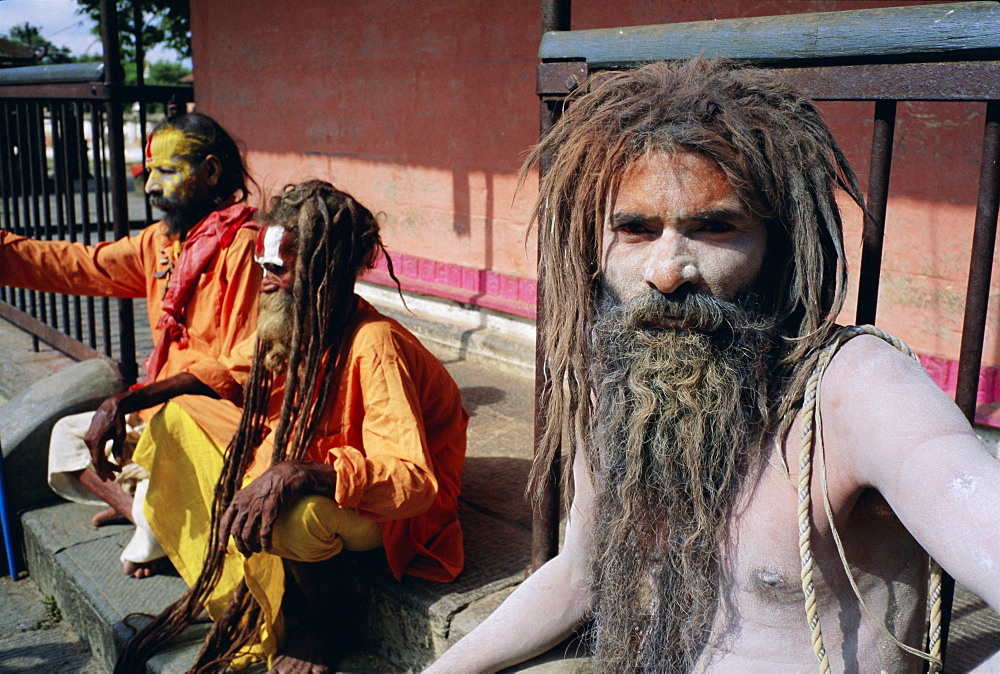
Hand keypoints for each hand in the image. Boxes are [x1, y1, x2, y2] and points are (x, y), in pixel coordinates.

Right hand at [83, 393, 128, 480]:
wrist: (110, 407)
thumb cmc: (117, 420)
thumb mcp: (121, 434)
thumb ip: (119, 449)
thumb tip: (120, 463)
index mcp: (96, 440)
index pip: (97, 460)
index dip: (102, 471)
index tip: (107, 479)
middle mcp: (89, 440)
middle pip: (96, 460)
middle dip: (105, 470)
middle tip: (114, 479)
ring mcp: (88, 439)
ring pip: (96, 456)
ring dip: (106, 464)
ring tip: (118, 471)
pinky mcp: (90, 438)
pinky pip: (96, 451)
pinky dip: (103, 457)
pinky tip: (113, 463)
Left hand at [218, 461, 333, 555]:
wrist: (286, 474)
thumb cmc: (270, 482)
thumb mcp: (250, 490)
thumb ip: (243, 502)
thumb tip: (239, 517)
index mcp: (237, 500)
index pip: (225, 522)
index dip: (223, 537)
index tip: (224, 548)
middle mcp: (244, 505)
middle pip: (236, 532)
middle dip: (240, 546)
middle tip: (246, 553)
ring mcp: (256, 509)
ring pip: (247, 536)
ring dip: (251, 547)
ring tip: (257, 550)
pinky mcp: (270, 512)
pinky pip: (264, 534)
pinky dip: (265, 543)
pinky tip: (268, 548)